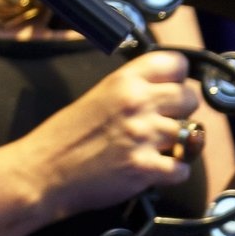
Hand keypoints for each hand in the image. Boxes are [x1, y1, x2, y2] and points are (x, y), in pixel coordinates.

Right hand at [16, 48, 203, 218]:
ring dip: (179, 144)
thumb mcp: (95, 98)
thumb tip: (161, 93)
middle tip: (166, 120)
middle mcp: (136, 103)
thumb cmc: (63, 136)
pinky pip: (183, 169)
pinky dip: (172, 172)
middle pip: (190, 97)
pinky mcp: (145, 167)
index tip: (174, 85)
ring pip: (191, 134)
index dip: (179, 76)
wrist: (43, 170)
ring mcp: (142, 135)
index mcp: (121, 82)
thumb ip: (129, 91)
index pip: (175, 63)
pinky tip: (154, 169)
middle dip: (183, 110)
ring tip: (158, 148)